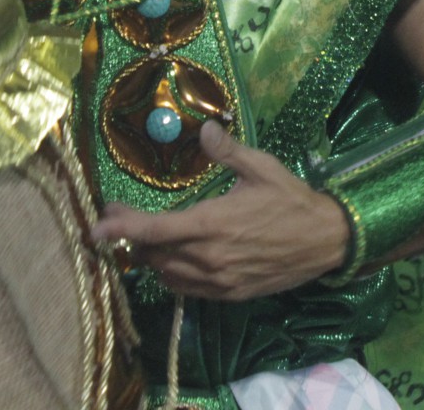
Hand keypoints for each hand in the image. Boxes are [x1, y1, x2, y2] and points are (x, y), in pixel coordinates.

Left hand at [89, 122, 346, 300]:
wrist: (327, 241)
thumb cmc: (292, 200)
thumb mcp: (261, 167)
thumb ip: (228, 151)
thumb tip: (204, 128)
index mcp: (212, 223)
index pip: (154, 230)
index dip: (120, 230)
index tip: (95, 229)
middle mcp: (209, 257)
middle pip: (152, 254)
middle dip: (130, 237)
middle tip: (119, 218)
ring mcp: (219, 280)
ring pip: (166, 274)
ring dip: (150, 256)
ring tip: (145, 235)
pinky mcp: (230, 294)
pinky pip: (187, 289)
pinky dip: (171, 274)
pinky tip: (172, 258)